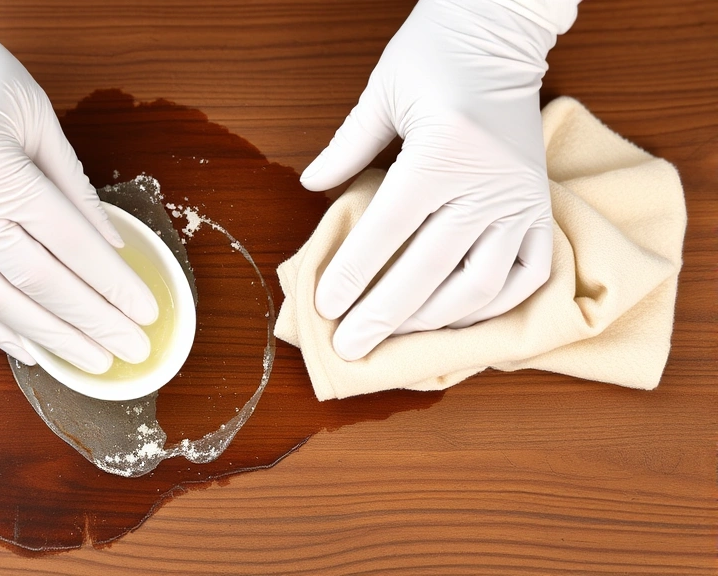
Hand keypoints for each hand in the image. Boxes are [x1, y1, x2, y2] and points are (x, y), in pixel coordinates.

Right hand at [0, 1, 157, 371]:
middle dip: (90, 321)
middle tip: (130, 350)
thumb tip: (113, 249)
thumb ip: (77, 190)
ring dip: (49, 336)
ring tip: (89, 362)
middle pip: (38, 280)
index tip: (143, 312)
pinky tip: (31, 350)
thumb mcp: (40, 119)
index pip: (68, 243)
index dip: (110, 285)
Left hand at [300, 0, 559, 360]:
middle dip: (384, 316)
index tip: (327, 307)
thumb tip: (310, 185)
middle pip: (429, 270)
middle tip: (351, 348)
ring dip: (435, 321)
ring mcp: (518, 202)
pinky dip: (494, 307)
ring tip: (396, 341)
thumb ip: (346, 145)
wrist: (502, 33)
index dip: (354, 275)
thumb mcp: (383, 92)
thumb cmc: (437, 55)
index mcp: (440, 154)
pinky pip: (526, 275)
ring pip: (479, 284)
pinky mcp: (539, 209)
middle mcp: (484, 185)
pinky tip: (457, 323)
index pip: (388, 231)